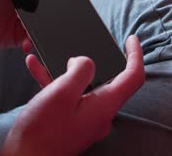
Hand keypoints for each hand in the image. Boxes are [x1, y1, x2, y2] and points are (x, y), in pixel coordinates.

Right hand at [0, 35, 144, 155]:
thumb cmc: (41, 131)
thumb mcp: (62, 92)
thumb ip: (80, 71)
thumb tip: (85, 62)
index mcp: (104, 106)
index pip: (133, 77)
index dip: (135, 55)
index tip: (131, 39)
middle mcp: (99, 114)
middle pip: (107, 80)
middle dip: (91, 59)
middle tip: (77, 45)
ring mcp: (84, 120)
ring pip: (82, 87)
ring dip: (65, 70)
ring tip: (47, 55)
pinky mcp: (70, 123)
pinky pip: (68, 97)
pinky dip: (55, 82)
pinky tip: (36, 69)